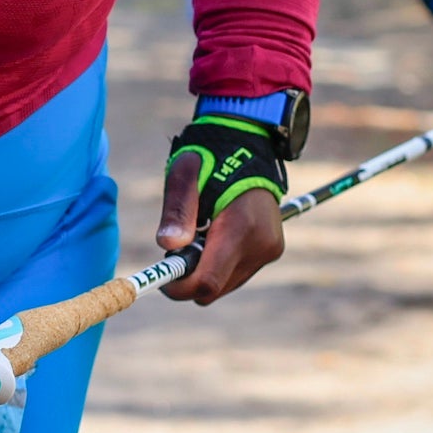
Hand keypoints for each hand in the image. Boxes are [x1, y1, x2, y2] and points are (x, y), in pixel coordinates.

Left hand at [156, 114, 290, 303]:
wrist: (249, 144)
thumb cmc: (211, 157)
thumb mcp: (185, 176)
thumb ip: (178, 211)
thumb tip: (168, 246)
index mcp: (241, 227)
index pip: (208, 281)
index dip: (180, 287)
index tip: (162, 276)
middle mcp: (262, 245)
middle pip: (215, 287)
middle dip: (190, 275)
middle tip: (178, 246)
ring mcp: (269, 249)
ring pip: (225, 284)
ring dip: (205, 269)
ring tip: (200, 232)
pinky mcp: (271, 250)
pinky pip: (236, 273)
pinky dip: (219, 264)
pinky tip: (215, 235)